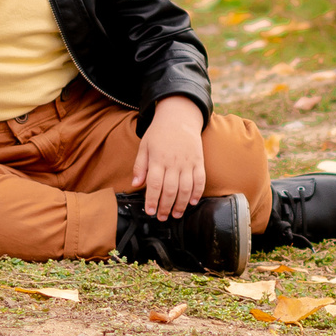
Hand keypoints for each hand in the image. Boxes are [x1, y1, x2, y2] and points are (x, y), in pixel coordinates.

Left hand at [130, 97, 206, 219]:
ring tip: (176, 214)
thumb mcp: (144, 146)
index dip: (152, 200)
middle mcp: (173, 163)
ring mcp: (188, 162)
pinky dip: (197, 193)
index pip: (154, 185)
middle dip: (165, 207)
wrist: (179, 117)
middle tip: (161, 217)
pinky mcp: (198, 161)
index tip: (149, 212)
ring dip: (181, 204)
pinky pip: (200, 180)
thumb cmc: (159, 133)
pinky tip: (192, 202)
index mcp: (157, 159)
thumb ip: (139, 166)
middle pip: (170, 190)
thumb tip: (135, 184)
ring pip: (186, 188)